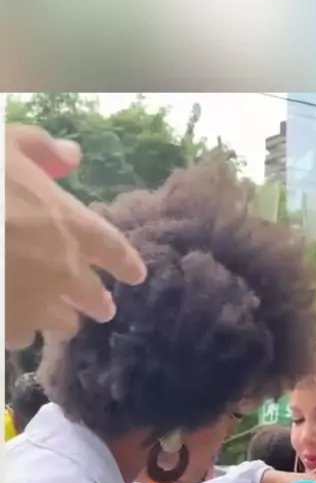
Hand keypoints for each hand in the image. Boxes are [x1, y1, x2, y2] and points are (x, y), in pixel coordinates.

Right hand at [5, 124, 146, 349]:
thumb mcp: (7, 142)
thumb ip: (42, 149)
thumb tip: (72, 155)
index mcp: (72, 225)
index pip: (114, 249)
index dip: (126, 263)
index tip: (135, 275)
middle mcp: (65, 272)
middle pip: (95, 299)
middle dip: (99, 304)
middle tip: (101, 308)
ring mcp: (37, 305)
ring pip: (62, 325)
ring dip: (59, 320)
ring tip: (51, 319)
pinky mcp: (9, 326)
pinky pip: (22, 339)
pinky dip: (19, 332)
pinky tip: (11, 325)